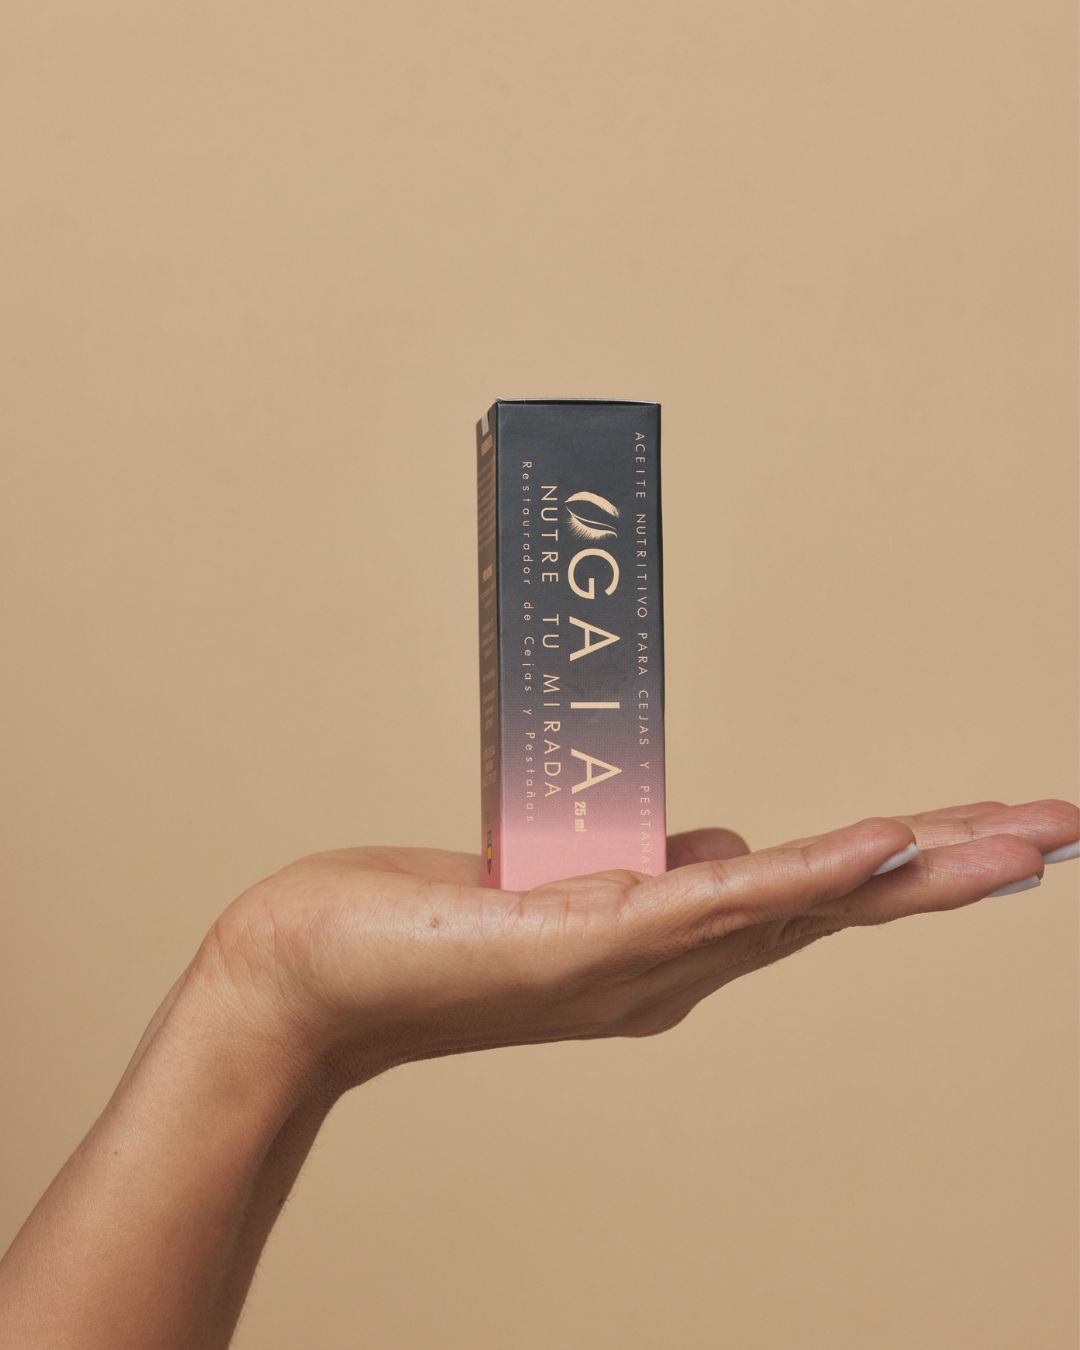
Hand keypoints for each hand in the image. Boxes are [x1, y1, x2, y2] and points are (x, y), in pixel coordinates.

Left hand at [199, 797, 1077, 1093]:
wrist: (315, 973)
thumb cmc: (430, 927)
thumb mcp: (562, 886)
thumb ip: (654, 873)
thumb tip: (725, 840)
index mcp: (674, 945)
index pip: (814, 898)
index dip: (908, 869)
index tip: (993, 835)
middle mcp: (676, 964)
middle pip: (839, 906)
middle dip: (956, 870)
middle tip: (1061, 832)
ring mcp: (641, 957)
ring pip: (803, 905)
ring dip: (914, 867)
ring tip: (1018, 835)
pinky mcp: (591, 936)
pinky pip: (719, 903)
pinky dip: (807, 877)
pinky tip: (879, 850)